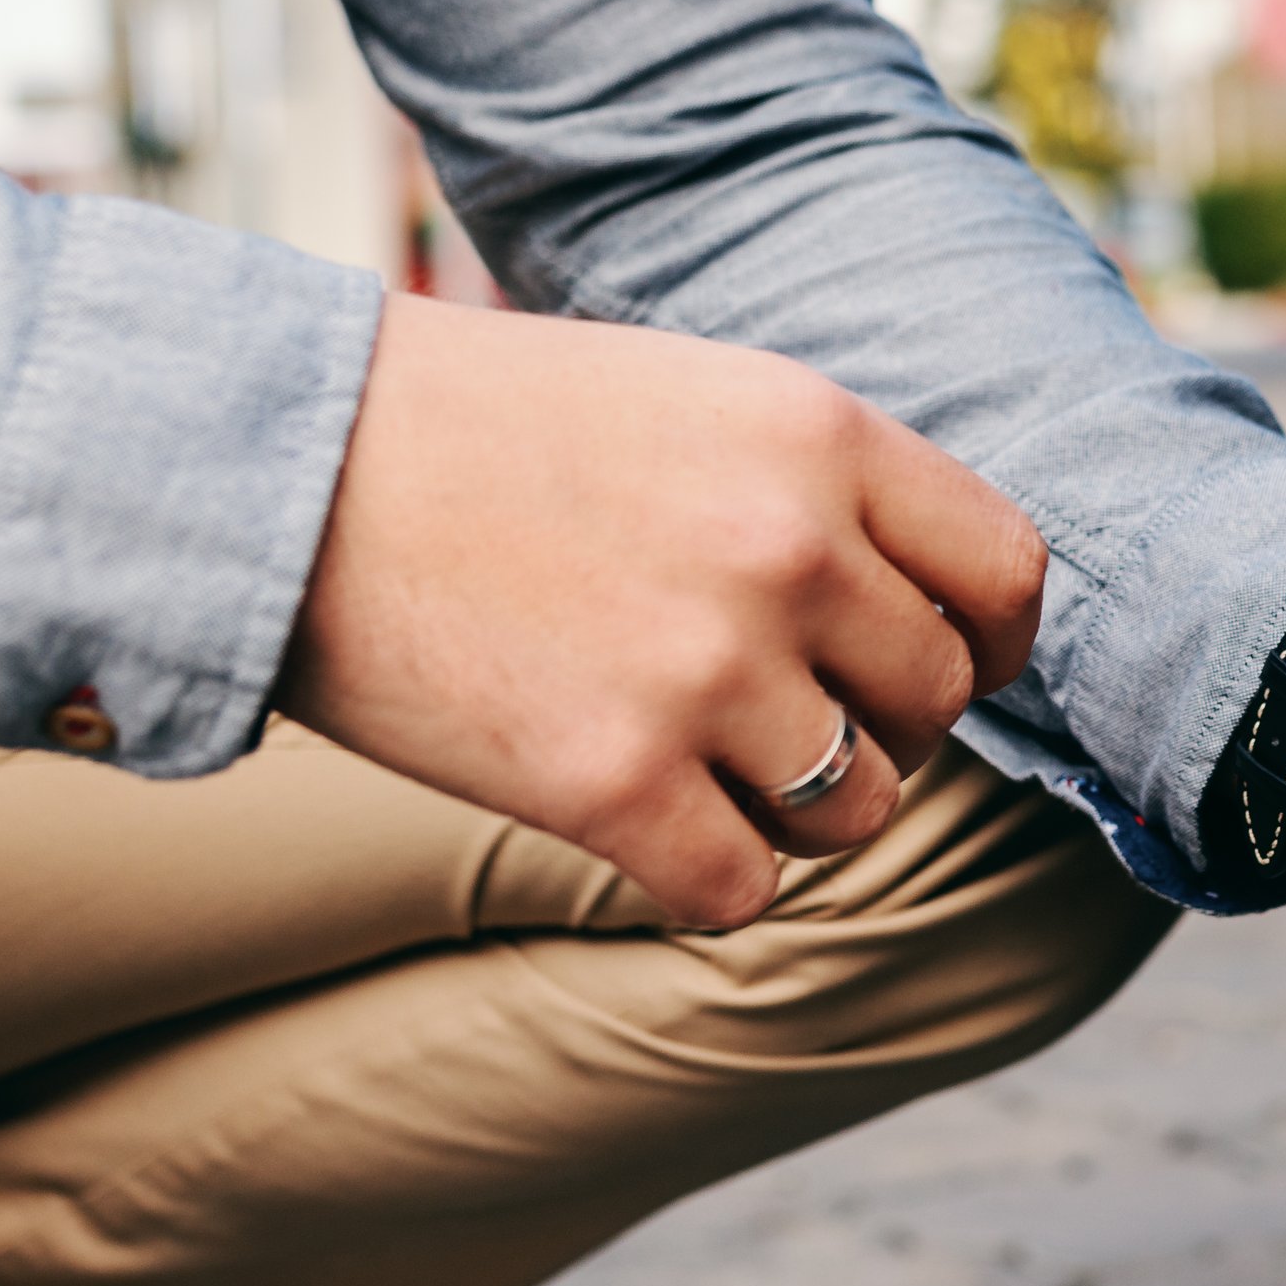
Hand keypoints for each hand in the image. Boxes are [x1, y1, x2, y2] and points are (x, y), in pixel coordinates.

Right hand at [279, 295, 1045, 925]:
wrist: (277, 467)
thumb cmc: (478, 426)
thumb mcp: (688, 396)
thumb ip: (818, 488)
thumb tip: (929, 608)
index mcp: (819, 433)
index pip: (1007, 574)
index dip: (987, 640)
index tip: (940, 661)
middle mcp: (789, 550)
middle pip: (935, 703)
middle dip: (875, 724)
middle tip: (777, 711)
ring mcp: (706, 672)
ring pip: (856, 809)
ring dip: (796, 808)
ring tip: (702, 761)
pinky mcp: (613, 785)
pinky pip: (744, 889)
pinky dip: (703, 874)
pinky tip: (636, 820)